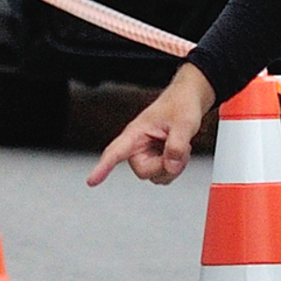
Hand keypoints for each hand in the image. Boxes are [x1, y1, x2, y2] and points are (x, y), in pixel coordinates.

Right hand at [87, 64, 214, 186]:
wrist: (188, 99)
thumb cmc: (181, 105)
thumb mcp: (184, 123)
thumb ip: (177, 145)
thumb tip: (170, 167)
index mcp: (135, 133)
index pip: (115, 152)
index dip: (103, 167)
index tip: (91, 181)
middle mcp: (137, 146)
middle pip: (144, 172)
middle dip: (165, 166)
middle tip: (182, 148)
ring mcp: (147, 154)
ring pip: (156, 176)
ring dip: (173, 167)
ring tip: (183, 146)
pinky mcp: (156, 159)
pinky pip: (164, 175)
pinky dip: (176, 167)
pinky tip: (182, 151)